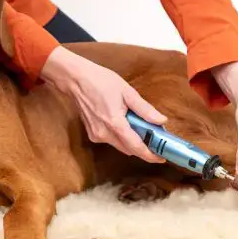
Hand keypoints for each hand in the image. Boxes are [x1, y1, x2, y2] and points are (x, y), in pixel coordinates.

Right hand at [40, 46, 166, 162]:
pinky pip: (111, 140)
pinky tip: (123, 124)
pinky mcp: (92, 134)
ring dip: (131, 141)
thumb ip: (145, 109)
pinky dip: (120, 137)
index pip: (136, 146)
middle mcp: (104, 134)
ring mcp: (96, 135)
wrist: (76, 80)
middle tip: (155, 139)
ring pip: (120, 146)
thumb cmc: (101, 82)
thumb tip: (161, 121)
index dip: (150, 155)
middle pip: (129, 149)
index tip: (161, 158)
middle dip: (143, 147)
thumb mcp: (127, 92)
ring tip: (140, 128)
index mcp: (115, 123)